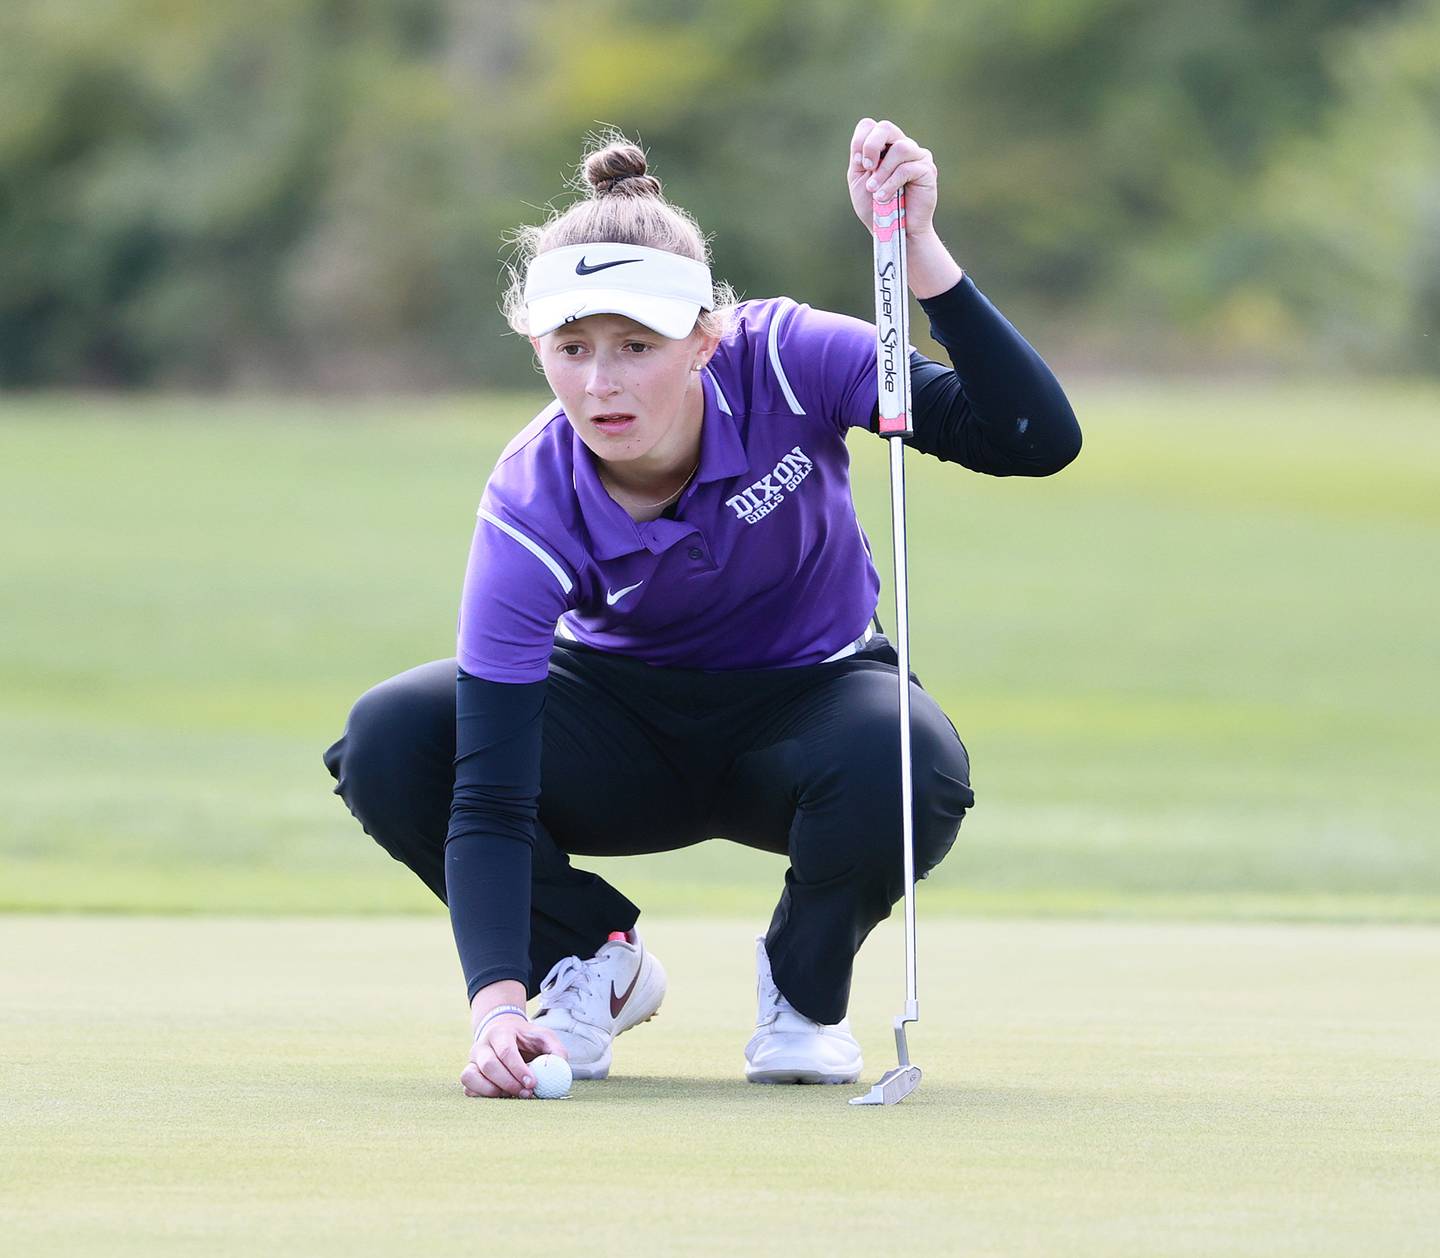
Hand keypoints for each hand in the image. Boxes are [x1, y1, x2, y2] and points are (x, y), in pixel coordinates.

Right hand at [460, 1016, 567, 1098]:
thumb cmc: (526, 1037)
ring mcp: (472, 1060)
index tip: (533, 1083)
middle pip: (489, 1066)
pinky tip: (501, 1096)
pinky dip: (482, 1095)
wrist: (503, 1031)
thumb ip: (555, 1050)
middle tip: (527, 1094)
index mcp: (500, 1032)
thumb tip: (561, 1067)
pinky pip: (467, 1088)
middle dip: (509, 1083)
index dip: (518, 1070)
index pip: (506, 1052)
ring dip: (492, 1091)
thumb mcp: (543, 1036)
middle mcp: (482, 1045)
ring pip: (471, 1077)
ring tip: (512, 1095)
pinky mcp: (469, 1073)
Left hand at [847, 118, 938, 238]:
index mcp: (883, 147)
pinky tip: (884, 198)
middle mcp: (901, 146)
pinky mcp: (928, 170)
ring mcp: (917, 156)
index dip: (861, 141)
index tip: (859, 164)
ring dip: (882, 171)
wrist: (894, 233)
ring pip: (900, 148)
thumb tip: (863, 146)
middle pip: (886, 127)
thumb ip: (859, 159)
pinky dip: (891, 183)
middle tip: (866, 168)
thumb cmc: (876, 209)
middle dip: (871, 146)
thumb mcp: (859, 182)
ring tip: (875, 193)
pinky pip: (908, 168)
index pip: (870, 126)